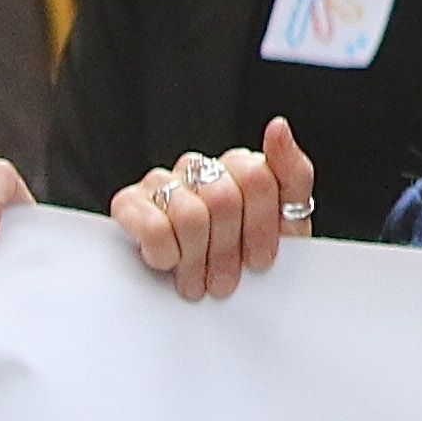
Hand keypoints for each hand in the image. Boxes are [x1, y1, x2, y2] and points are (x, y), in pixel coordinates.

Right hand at [107, 119, 318, 299]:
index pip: (256, 180)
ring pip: (190, 216)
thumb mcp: (288, 220)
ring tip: (199, 280)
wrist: (218, 294)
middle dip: (227, 250)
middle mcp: (198, 167)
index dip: (260, 229)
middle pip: (223, 200)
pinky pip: (152, 227)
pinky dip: (165, 253)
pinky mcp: (129, 204)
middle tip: (225, 279)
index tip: (259, 260)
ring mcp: (162, 182)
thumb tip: (277, 126)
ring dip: (197, 260)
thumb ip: (292, 170)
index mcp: (239, 167)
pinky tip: (171, 263)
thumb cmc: (249, 258)